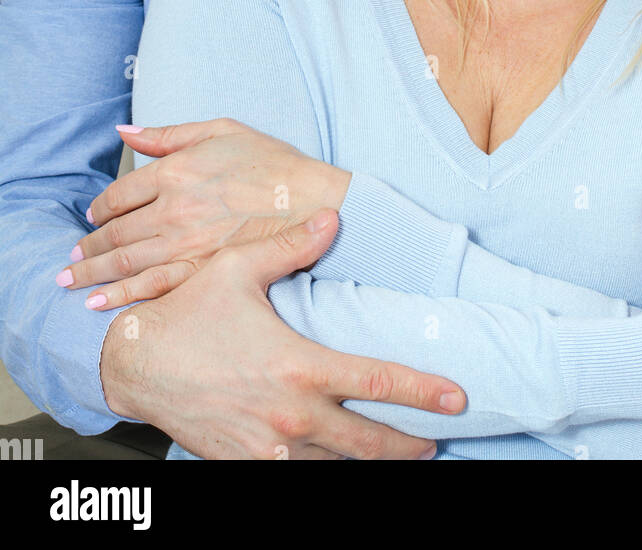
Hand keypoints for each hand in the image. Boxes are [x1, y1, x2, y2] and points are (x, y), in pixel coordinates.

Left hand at [60, 117, 350, 308]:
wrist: (315, 199)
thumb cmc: (272, 162)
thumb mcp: (221, 130)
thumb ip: (169, 135)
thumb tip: (126, 131)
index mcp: (175, 171)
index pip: (120, 195)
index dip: (100, 208)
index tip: (93, 218)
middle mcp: (174, 209)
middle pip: (115, 232)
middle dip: (87, 247)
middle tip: (71, 258)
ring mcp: (187, 243)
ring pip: (125, 261)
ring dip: (92, 273)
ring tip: (71, 282)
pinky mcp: (203, 270)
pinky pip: (152, 286)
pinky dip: (120, 296)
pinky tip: (100, 305)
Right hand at [100, 209, 464, 459]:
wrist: (132, 364)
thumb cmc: (186, 313)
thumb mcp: (237, 269)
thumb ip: (290, 246)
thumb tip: (333, 217)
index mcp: (299, 367)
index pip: (378, 383)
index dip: (423, 392)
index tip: (456, 398)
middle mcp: (291, 417)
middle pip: (369, 443)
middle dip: (408, 445)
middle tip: (435, 441)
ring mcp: (269, 449)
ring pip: (337, 468)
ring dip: (372, 464)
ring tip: (399, 458)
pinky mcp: (245, 465)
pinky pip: (297, 478)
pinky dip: (325, 474)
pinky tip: (338, 467)